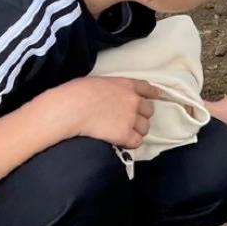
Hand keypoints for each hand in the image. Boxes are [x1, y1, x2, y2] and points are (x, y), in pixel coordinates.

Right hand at [32, 77, 157, 147]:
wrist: (70, 109)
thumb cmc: (75, 93)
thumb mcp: (96, 82)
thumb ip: (109, 88)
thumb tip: (104, 95)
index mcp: (126, 85)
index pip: (146, 88)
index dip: (152, 94)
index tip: (156, 96)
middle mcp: (133, 100)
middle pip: (148, 110)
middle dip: (141, 116)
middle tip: (129, 121)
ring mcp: (130, 118)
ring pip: (144, 127)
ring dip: (137, 131)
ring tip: (124, 134)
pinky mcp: (125, 134)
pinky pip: (136, 141)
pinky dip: (130, 143)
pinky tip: (122, 143)